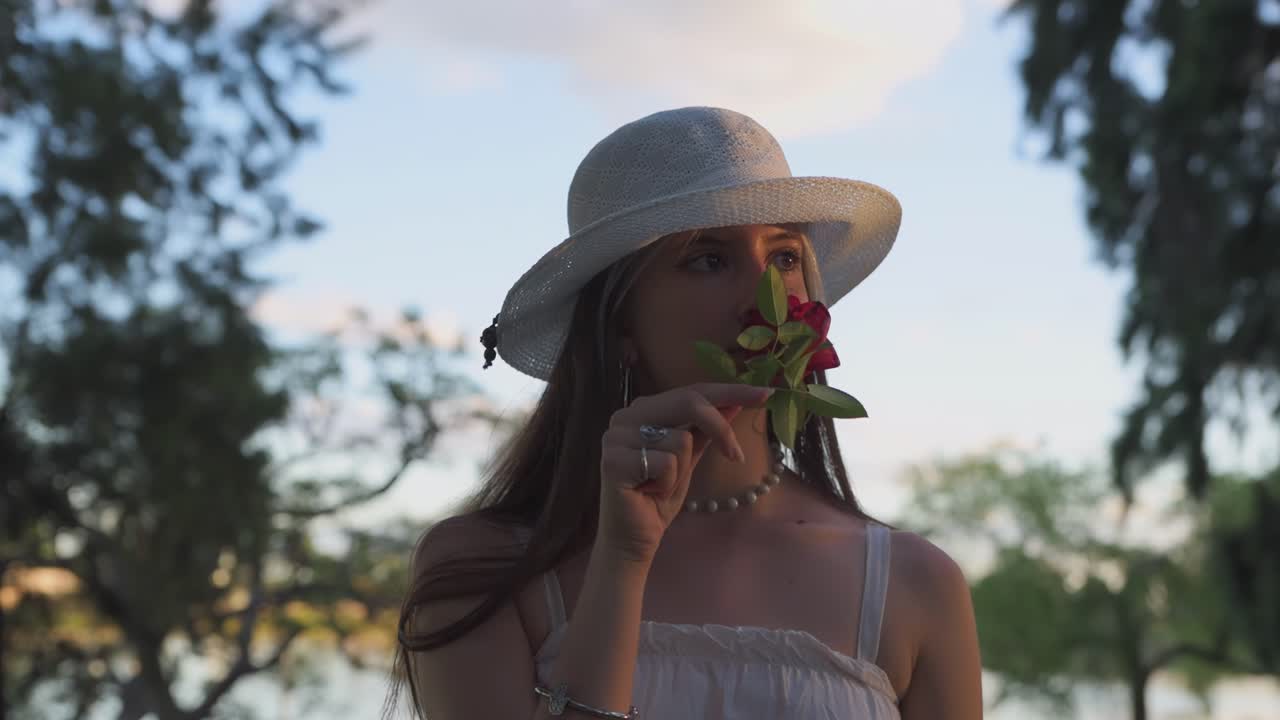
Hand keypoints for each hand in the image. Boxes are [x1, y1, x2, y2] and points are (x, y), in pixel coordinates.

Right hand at [596, 382, 774, 563]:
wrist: (634, 538)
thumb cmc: (659, 498)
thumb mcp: (689, 458)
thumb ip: (706, 430)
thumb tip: (734, 404)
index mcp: (643, 410)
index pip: (691, 391)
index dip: (729, 391)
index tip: (765, 394)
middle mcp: (626, 416)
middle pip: (688, 402)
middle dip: (719, 429)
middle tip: (734, 455)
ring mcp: (616, 436)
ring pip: (680, 439)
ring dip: (681, 470)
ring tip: (661, 486)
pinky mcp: (613, 460)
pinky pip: (666, 463)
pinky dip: (668, 484)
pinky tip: (649, 493)